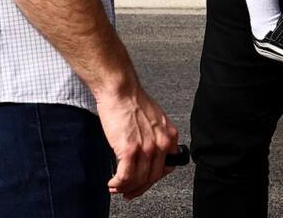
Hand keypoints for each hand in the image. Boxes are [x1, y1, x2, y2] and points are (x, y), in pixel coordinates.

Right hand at [95, 83, 179, 199]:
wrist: (120, 90)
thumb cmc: (132, 101)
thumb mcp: (155, 119)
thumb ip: (156, 136)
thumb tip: (150, 154)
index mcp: (169, 135)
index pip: (166, 167)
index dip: (153, 179)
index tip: (144, 182)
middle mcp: (161, 143)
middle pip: (152, 177)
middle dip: (139, 188)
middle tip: (129, 192)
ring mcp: (146, 148)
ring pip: (138, 179)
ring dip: (126, 188)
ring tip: (117, 188)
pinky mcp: (129, 149)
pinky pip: (125, 176)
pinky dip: (118, 184)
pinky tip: (112, 184)